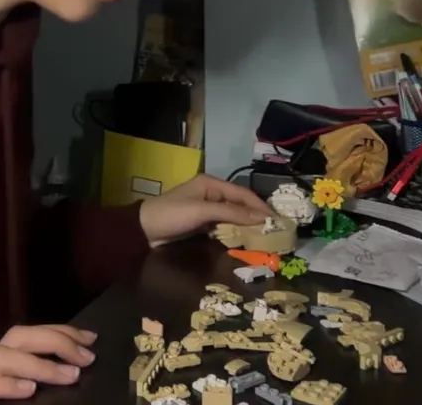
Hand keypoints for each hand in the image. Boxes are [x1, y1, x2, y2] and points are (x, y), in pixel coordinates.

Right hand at [0, 324, 97, 403]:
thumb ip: (39, 377)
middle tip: (86, 358)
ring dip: (37, 363)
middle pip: (18, 337)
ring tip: (67, 375)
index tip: (91, 339)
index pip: (32, 334)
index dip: (62, 332)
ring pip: (0, 357)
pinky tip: (28, 389)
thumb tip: (78, 367)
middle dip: (55, 341)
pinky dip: (4, 385)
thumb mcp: (19, 390)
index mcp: (5, 360)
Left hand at [139, 173, 272, 247]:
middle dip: (256, 215)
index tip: (277, 220)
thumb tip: (260, 218)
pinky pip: (225, 225)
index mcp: (211, 184)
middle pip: (240, 204)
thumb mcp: (201, 212)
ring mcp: (207, 208)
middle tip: (275, 229)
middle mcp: (211, 193)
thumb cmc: (172, 215)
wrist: (143, 230)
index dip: (260, 206)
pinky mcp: (202, 222)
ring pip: (233, 215)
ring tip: (265, 235)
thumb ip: (230, 213)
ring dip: (247, 224)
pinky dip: (235, 231)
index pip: (242, 194)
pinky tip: (246, 238)